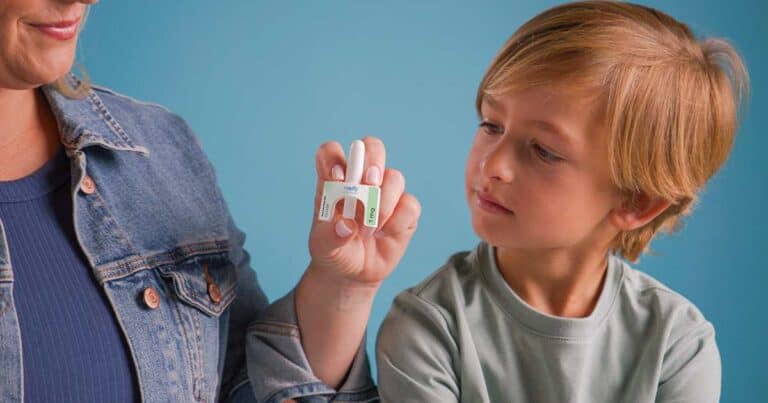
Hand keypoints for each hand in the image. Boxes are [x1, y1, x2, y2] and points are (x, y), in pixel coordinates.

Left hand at [308, 136, 420, 286]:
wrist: (353, 273)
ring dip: (383, 202)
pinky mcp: (405, 210)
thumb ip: (330, 235)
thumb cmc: (334, 251)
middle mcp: (361, 179)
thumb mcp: (323, 247)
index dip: (335, 157)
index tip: (337, 177)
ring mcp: (386, 192)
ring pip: (395, 177)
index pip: (332, 152)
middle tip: (368, 186)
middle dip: (373, 162)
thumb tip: (346, 225)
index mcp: (334, 180)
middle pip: (372, 147)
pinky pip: (410, 204)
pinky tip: (383, 234)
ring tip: (368, 229)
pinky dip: (397, 221)